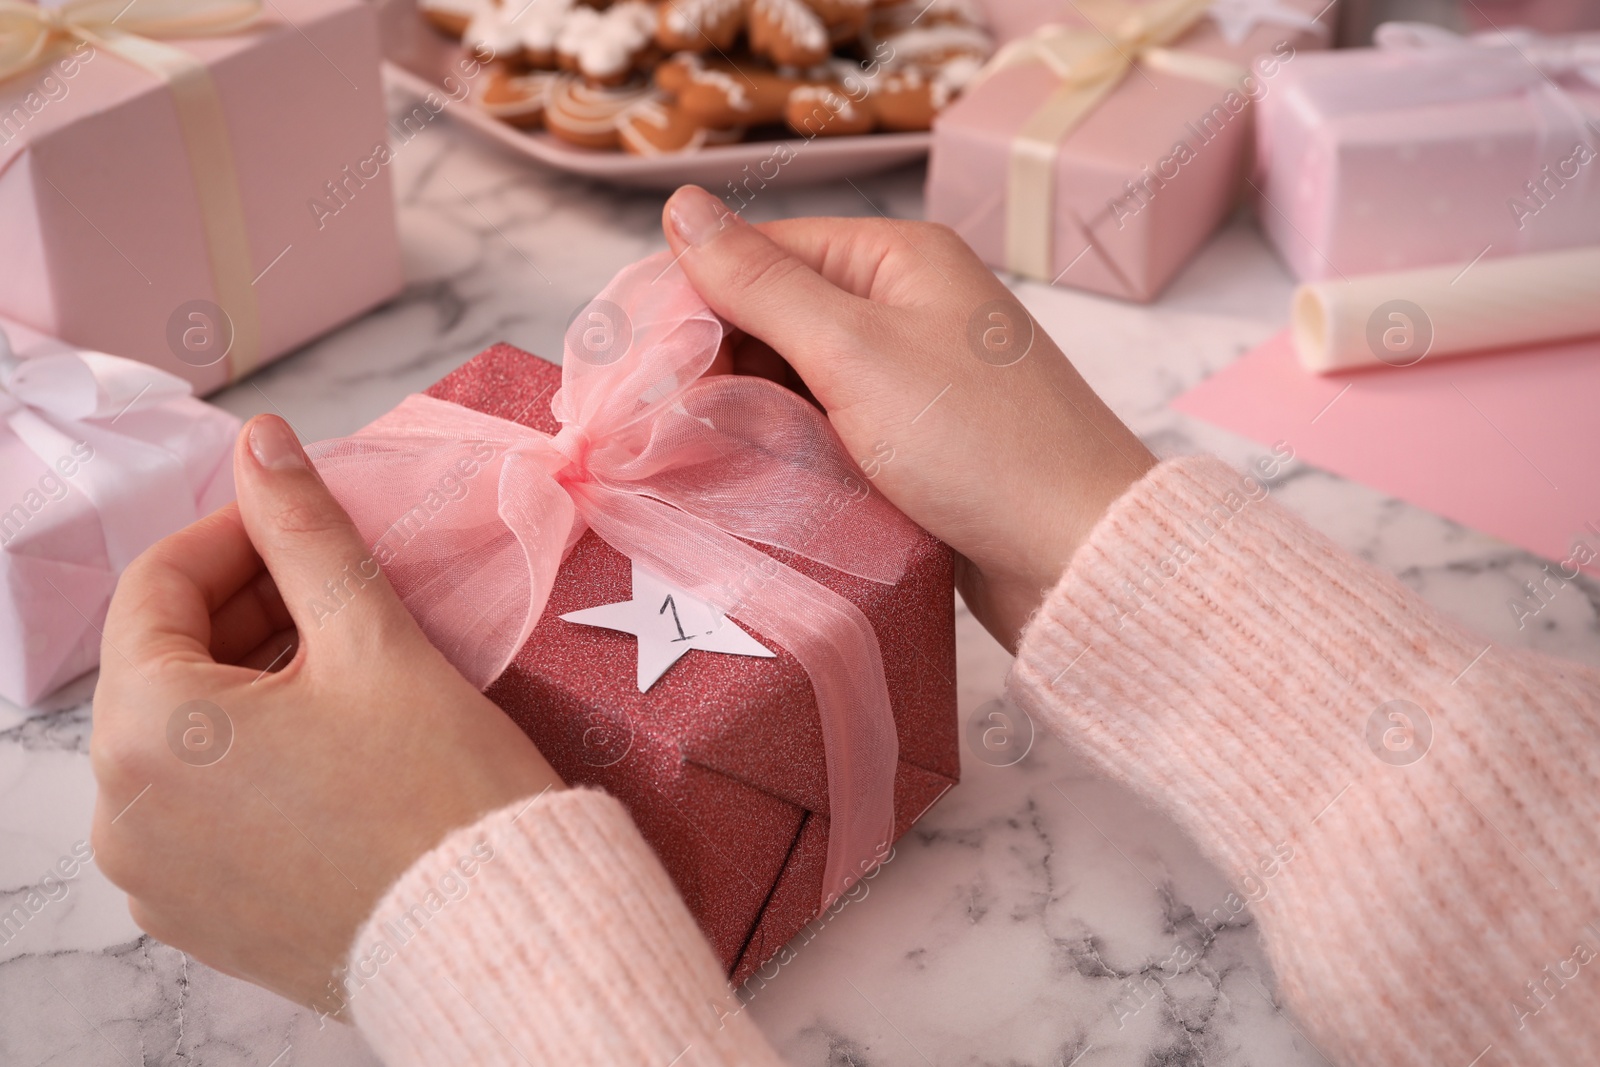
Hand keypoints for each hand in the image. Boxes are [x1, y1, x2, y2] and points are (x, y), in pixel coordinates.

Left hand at [90, 415, 561, 1014]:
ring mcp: (153, 875)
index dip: (232, 533)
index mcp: (147, 731)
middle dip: (245, 610)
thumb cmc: (440, 789)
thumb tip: (263, 442)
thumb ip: (305, 530)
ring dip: (246, 683)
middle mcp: (122, 812)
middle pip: (163, 665)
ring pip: (180, 737)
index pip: (157, 586)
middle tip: (335, 591)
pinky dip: (245, 759)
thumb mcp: (373, 638)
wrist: (494, 934)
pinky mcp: (194, 916)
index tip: (298, 518)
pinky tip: (328, 745)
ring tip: (342, 666)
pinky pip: (196, 807)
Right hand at [662, 186, 1155, 650]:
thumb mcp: (854, 352)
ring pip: (797, 375)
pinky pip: (831, 424)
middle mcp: (908, 302)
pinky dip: (793, 444)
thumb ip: (761, 284)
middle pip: (776, 312)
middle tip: (669, 423)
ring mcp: (914, 373)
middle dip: (720, 360)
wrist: (1078, 555)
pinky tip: (761, 476)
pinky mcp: (917, 437)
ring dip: (753, 409)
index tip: (640, 365)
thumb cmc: (977, 446)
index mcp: (898, 257)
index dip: (695, 299)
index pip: (763, 250)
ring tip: (707, 455)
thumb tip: (680, 208)